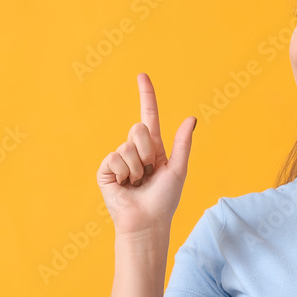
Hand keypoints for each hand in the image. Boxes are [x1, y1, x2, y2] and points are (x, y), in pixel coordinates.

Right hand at [97, 73, 196, 236]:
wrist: (147, 222)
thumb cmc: (164, 200)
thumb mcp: (178, 169)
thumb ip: (183, 143)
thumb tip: (191, 118)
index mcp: (153, 148)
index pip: (148, 116)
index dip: (146, 95)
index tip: (142, 75)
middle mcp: (134, 151)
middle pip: (138, 129)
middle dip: (147, 150)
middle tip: (150, 172)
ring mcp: (119, 160)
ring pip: (127, 146)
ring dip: (137, 167)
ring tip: (138, 183)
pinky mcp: (106, 170)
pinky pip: (115, 158)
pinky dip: (124, 172)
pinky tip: (125, 185)